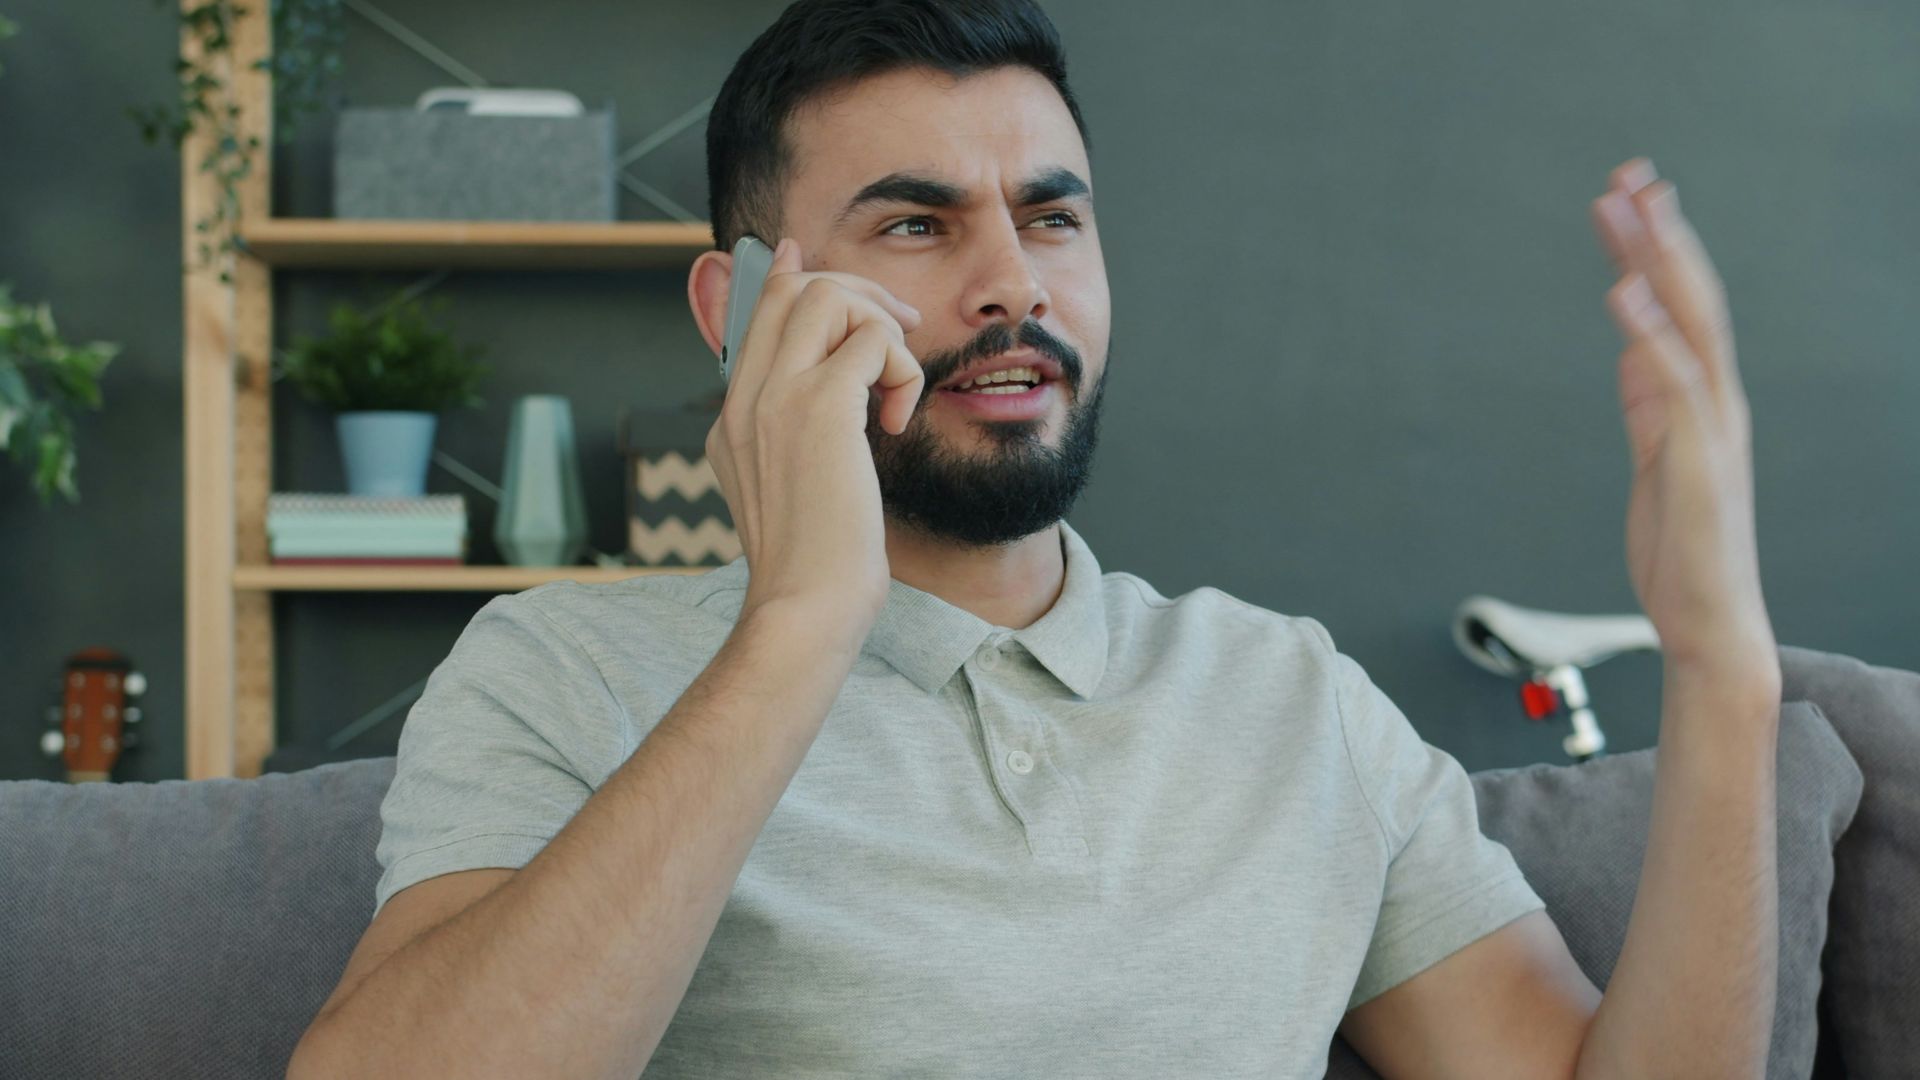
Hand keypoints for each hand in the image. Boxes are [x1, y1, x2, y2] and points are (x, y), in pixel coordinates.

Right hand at [705, 236, 926, 634]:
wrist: (805, 605)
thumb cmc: (814, 568)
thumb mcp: (789, 496)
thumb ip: (795, 442)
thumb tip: (839, 402)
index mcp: (732, 420)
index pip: (756, 316)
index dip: (787, 278)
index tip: (802, 257)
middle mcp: (744, 400)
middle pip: (791, 290)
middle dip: (857, 294)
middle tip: (899, 330)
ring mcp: (775, 398)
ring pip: (828, 298)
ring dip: (880, 329)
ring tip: (896, 389)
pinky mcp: (820, 407)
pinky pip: (872, 341)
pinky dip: (900, 371)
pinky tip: (897, 422)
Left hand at [1591, 158, 1778, 689]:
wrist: (1705, 621)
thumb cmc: (1681, 548)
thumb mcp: (1654, 460)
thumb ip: (1646, 406)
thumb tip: (1631, 352)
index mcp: (1701, 400)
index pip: (1682, 306)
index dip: (1658, 251)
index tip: (1631, 198)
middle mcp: (1716, 401)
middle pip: (1692, 297)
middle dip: (1662, 233)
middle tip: (1632, 174)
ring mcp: (1713, 427)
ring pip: (1690, 324)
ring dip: (1658, 263)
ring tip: (1629, 208)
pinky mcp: (1699, 458)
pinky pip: (1675, 383)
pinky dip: (1653, 334)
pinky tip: (1626, 294)